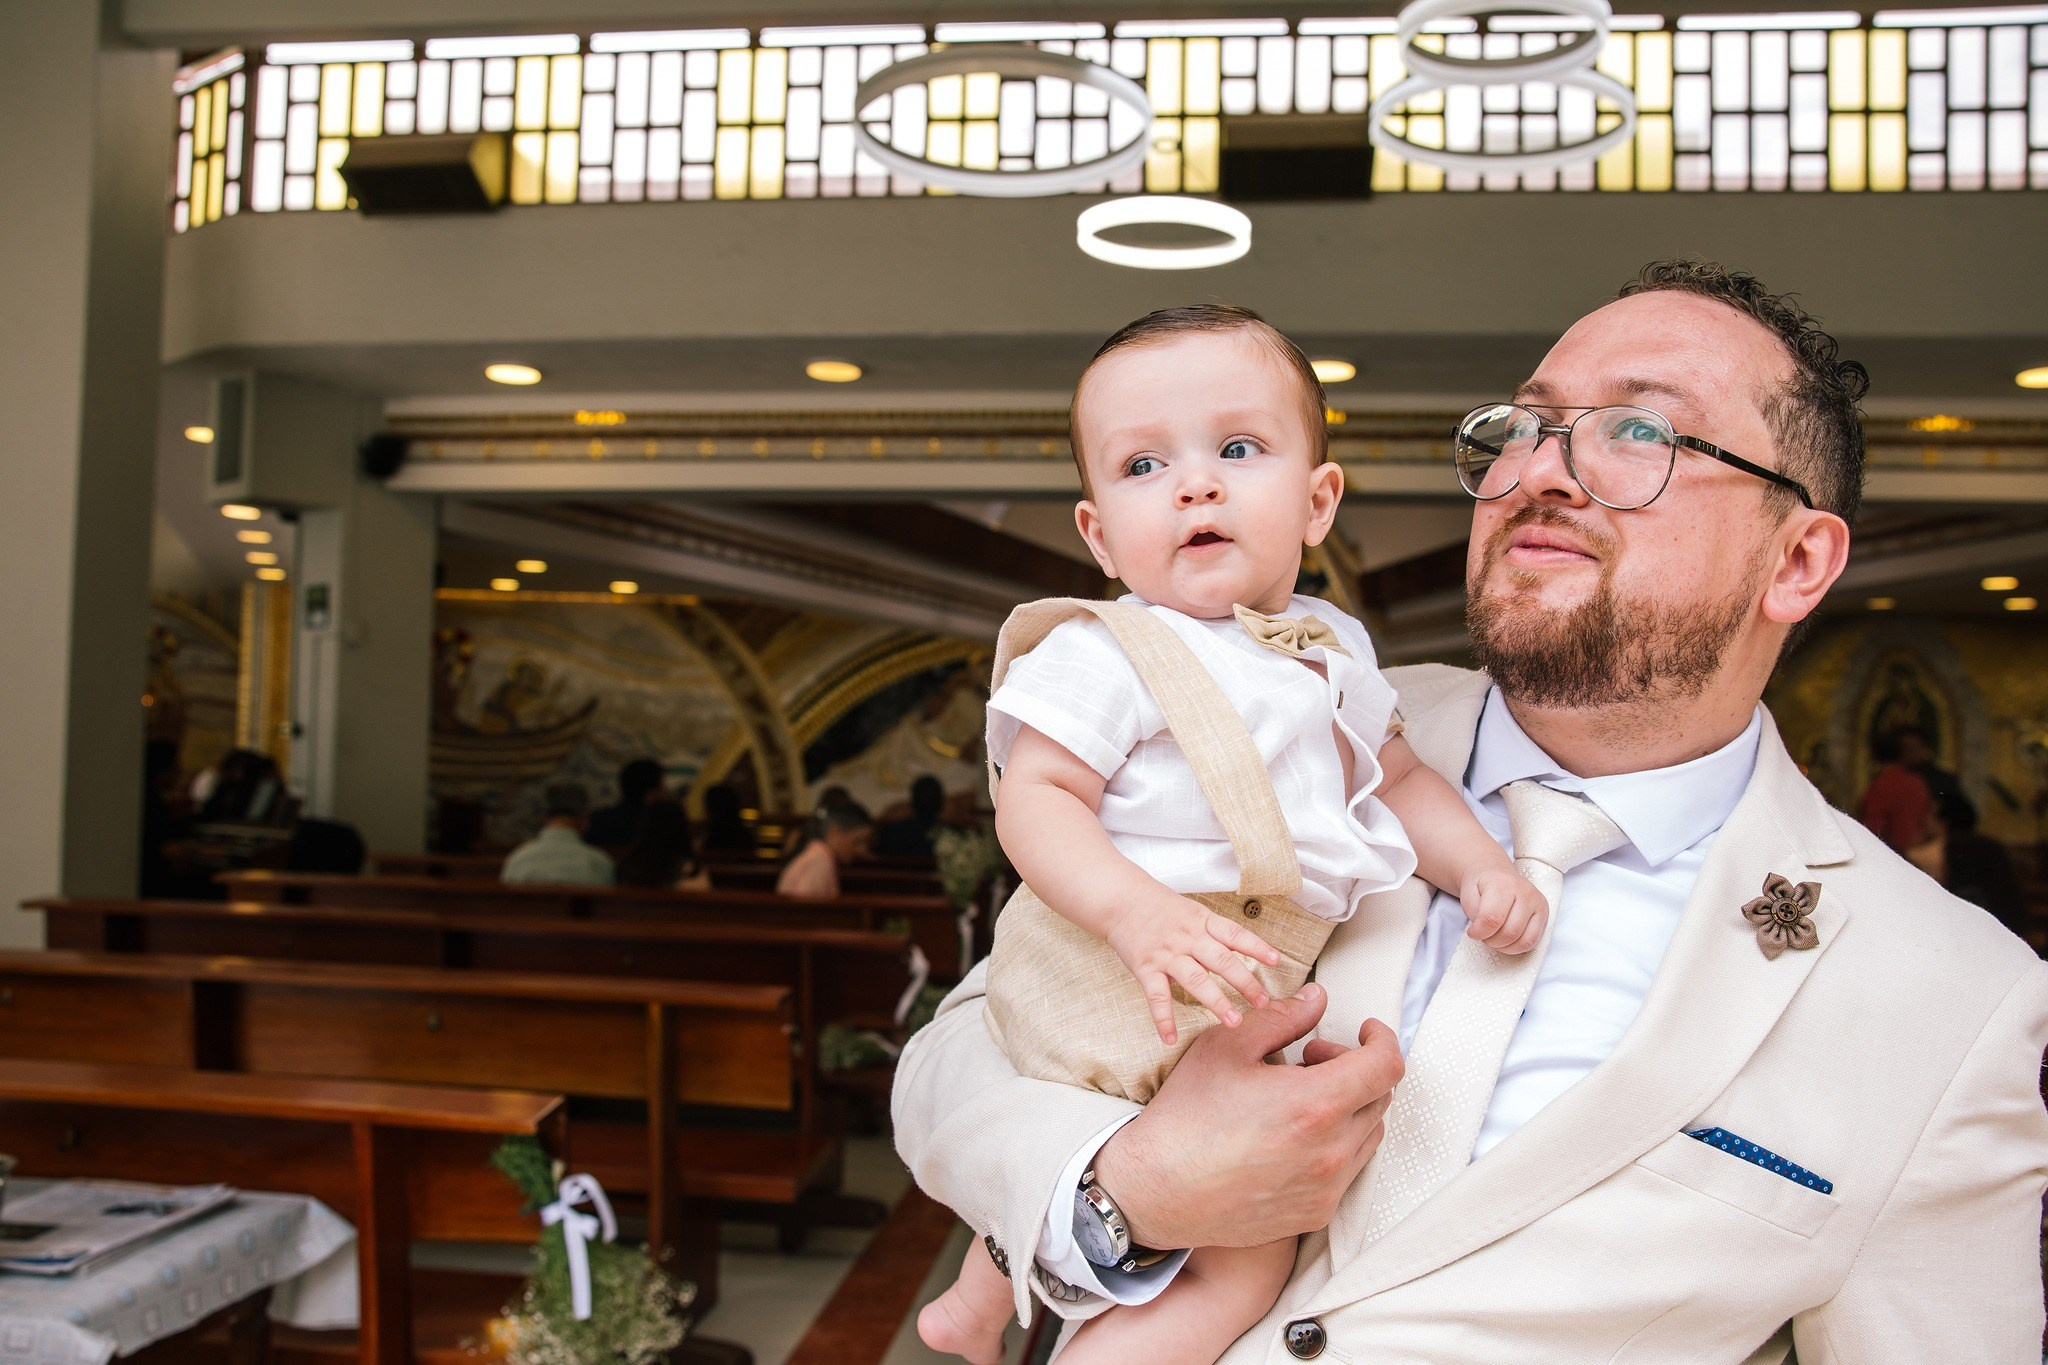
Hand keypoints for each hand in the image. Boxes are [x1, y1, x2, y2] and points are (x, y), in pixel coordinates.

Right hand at [1092, 983, 1403, 1248]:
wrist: (1157, 1190)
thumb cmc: (1187, 1117)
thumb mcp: (1227, 1048)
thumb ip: (1282, 1018)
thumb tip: (1318, 999)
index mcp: (1314, 1105)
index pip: (1386, 1067)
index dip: (1382, 1039)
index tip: (1365, 1031)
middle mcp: (1331, 1152)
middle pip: (1379, 1097)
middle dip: (1354, 1067)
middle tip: (1309, 1058)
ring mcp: (1326, 1188)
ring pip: (1369, 1134)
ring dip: (1348, 1106)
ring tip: (1299, 1097)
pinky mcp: (1316, 1213)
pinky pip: (1349, 1169)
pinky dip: (1335, 1142)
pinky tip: (1293, 1134)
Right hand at [1103, 889, 1284, 1043]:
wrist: (1121, 900)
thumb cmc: (1161, 908)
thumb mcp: (1193, 912)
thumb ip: (1216, 933)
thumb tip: (1247, 951)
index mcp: (1202, 922)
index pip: (1234, 934)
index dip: (1256, 947)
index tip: (1276, 961)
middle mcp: (1187, 938)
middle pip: (1221, 960)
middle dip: (1245, 982)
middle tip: (1263, 1003)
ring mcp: (1166, 954)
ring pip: (1195, 980)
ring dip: (1216, 1002)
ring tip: (1234, 1022)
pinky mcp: (1145, 968)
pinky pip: (1156, 996)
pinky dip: (1163, 1019)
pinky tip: (1170, 1038)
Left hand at [1460, 865, 1548, 953]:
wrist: (1494, 873)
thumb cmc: (1481, 886)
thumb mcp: (1467, 894)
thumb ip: (1473, 913)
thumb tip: (1482, 932)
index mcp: (1503, 884)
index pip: (1492, 918)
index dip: (1479, 932)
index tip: (1472, 932)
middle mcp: (1524, 892)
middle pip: (1509, 932)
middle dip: (1491, 940)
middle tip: (1483, 934)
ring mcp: (1537, 903)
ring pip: (1523, 940)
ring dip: (1504, 946)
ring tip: (1494, 936)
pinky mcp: (1543, 913)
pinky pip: (1533, 941)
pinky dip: (1517, 947)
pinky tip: (1506, 940)